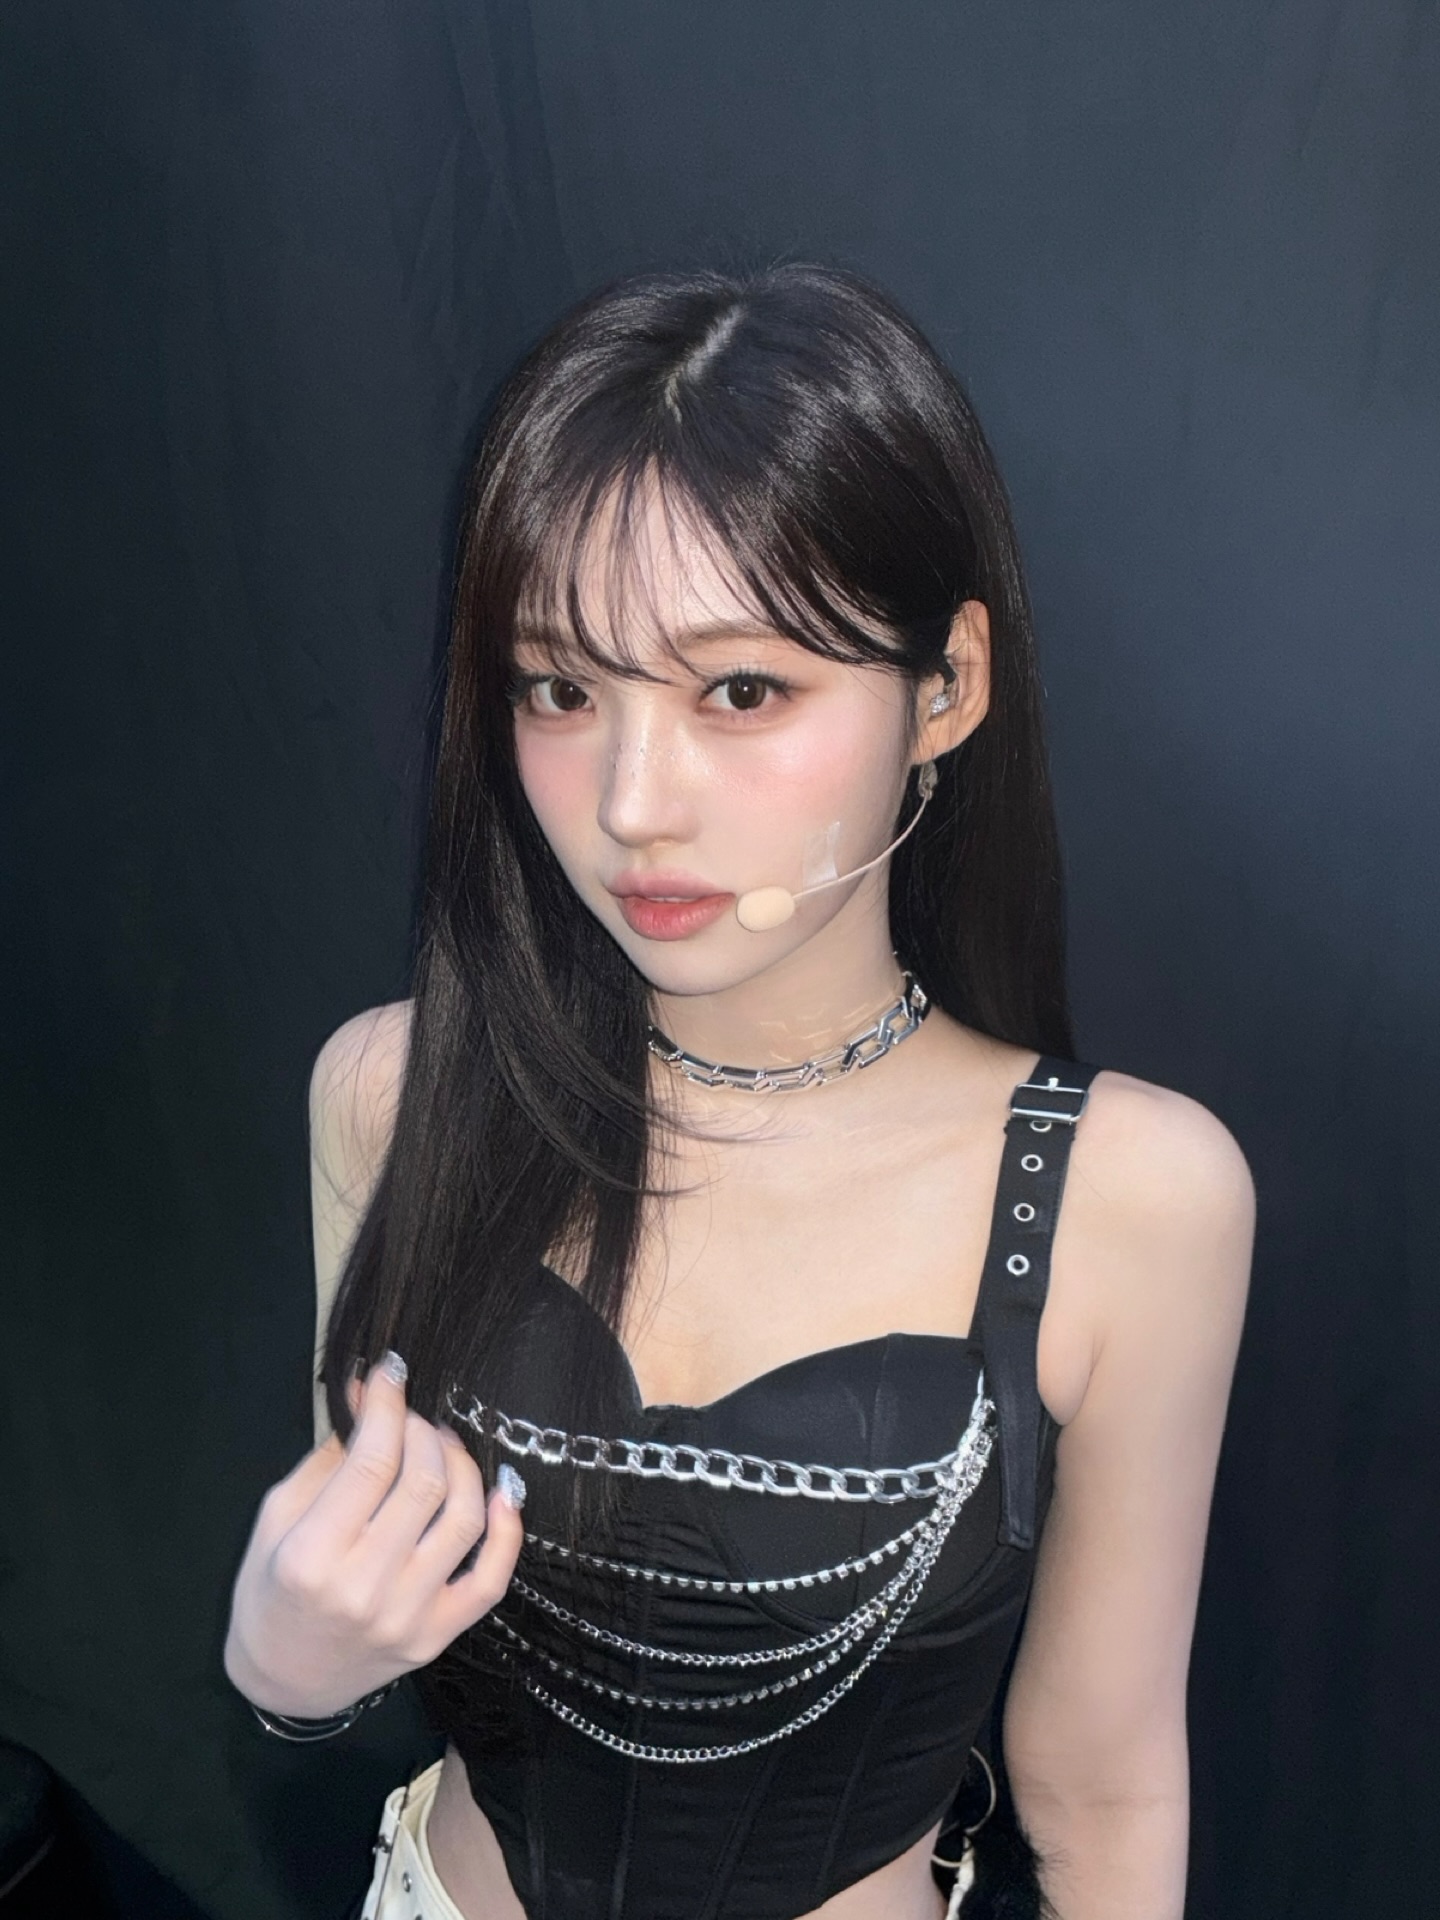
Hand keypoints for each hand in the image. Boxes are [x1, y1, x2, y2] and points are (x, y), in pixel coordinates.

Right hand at [223, 1351, 523, 1718]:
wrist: (284, 1682)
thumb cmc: (270, 1592)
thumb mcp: (275, 1519)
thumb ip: (327, 1459)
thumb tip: (372, 1399)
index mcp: (311, 1557)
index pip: (372, 1462)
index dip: (389, 1405)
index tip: (391, 1372)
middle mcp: (364, 1589)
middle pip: (422, 1483)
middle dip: (422, 1430)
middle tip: (410, 1416)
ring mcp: (407, 1617)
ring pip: (462, 1520)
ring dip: (461, 1465)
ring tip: (443, 1445)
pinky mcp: (437, 1637)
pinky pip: (492, 1580)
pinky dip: (508, 1529)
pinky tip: (501, 1491)